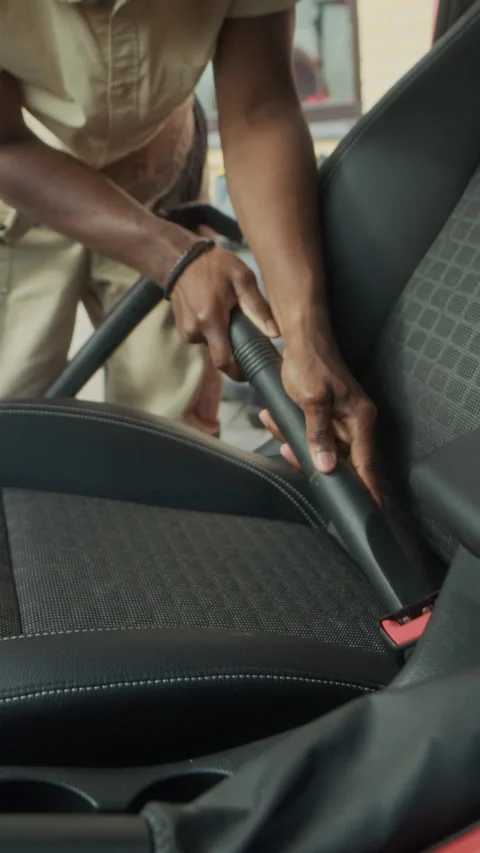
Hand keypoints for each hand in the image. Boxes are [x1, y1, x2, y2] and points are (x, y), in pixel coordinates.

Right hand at [171, 245, 278, 378]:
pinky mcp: (183, 330)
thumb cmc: (214, 266)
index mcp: (210, 319)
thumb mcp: (242, 278)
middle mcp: (195, 330)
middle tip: (246, 332)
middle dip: (234, 348)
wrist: (181, 259)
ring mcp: (186, 332)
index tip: (252, 370)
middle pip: (220, 354)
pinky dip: (213, 332)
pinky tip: (217, 313)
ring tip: (229, 315)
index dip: (238, 372)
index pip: (223, 362)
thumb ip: (258, 307)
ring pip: (212, 346)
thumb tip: (275, 333)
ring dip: (223, 337)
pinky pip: (204, 338)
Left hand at [259, 334, 380, 504]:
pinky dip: (290, 428)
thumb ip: (320, 436)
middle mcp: (354, 422)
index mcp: (360, 420)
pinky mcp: (325, 414)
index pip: (366, 464)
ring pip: (318, 447)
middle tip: (289, 447)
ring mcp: (340, 419)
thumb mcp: (312, 402)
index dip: (367, 489)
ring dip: (293, 439)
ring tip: (276, 421)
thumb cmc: (310, 362)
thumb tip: (328, 466)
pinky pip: (309, 433)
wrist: (300, 337)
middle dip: (307, 456)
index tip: (371, 512)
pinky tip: (274, 416)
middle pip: (337, 460)